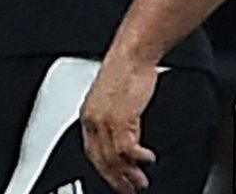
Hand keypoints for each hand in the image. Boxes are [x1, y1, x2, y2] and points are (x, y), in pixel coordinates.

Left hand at [81, 55, 159, 191]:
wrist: (132, 55)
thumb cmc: (125, 71)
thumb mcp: (112, 99)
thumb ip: (114, 119)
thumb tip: (123, 136)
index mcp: (87, 115)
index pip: (91, 151)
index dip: (103, 169)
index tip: (114, 179)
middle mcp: (93, 120)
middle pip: (101, 160)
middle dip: (115, 179)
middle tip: (128, 190)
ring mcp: (105, 121)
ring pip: (114, 158)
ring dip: (129, 174)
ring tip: (140, 182)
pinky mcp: (121, 119)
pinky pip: (128, 148)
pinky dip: (139, 158)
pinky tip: (148, 160)